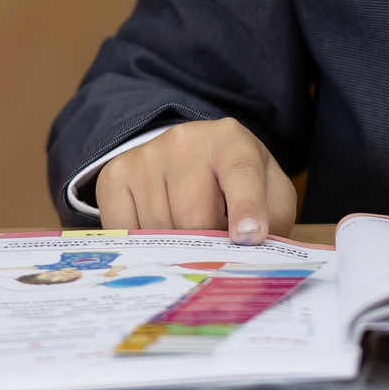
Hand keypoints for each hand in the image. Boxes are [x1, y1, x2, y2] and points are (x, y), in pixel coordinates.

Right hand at [93, 118, 298, 242]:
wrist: (188, 155)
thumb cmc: (235, 182)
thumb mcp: (268, 190)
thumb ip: (272, 217)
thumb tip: (250, 249)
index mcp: (230, 140)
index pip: (240, 173)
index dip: (246, 207)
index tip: (248, 238)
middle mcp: (184, 141)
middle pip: (195, 216)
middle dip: (207, 245)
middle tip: (213, 247)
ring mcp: (146, 156)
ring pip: (160, 230)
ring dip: (175, 247)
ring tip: (186, 231)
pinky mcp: (116, 175)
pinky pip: (125, 231)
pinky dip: (142, 246)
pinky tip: (157, 232)